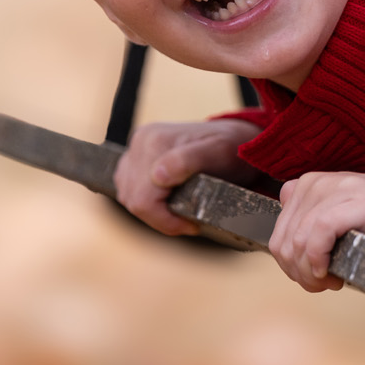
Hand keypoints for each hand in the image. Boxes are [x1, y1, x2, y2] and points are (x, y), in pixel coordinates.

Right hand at [113, 118, 264, 235]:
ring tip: (181, 209)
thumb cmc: (233, 149)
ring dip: (153, 210)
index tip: (192, 225)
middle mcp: (140, 141)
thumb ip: (187, 162)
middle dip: (161, 217)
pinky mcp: (135, 156)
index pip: (143, 199)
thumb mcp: (220, 153)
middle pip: (133, 199)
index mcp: (155, 140)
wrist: (237, 140)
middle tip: (190, 220)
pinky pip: (128, 189)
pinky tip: (168, 200)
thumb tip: (157, 177)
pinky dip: (147, 200)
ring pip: (128, 196)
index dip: (166, 220)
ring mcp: (135, 148)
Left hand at [268, 172, 364, 291]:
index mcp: (310, 185)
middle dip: (299, 274)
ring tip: (332, 281)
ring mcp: (336, 189)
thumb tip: (289, 256)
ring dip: (310, 274)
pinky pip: (318, 235)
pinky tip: (332, 273)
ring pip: (298, 241)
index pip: (279, 234)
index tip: (313, 277)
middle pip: (285, 241)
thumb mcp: (341, 220)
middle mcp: (317, 183)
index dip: (290, 265)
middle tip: (325, 284)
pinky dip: (319, 261)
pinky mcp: (356, 201)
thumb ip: (313, 228)